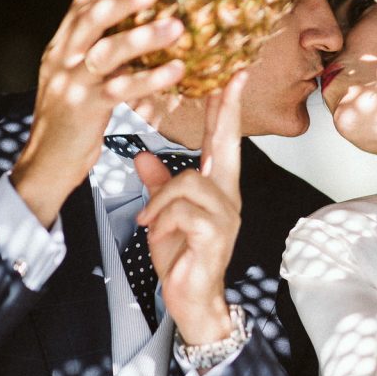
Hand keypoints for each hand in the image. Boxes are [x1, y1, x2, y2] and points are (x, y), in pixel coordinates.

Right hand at [11, 0, 186, 225]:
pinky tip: (176, 71)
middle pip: (90, 20)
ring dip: (143, 36)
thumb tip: (133, 34)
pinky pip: (121, 89)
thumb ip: (96, 58)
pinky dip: (150, 78)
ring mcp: (72, 84)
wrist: (46, 165)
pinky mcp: (86, 109)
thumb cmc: (70, 124)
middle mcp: (61, 61)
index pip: (78, 8)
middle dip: (122, 0)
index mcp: (58, 50)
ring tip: (175, 26)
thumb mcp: (76, 82)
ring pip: (107, 52)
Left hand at [134, 72, 246, 343]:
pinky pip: (183, 210)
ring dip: (161, 200)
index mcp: (218, 187)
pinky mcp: (215, 235)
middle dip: (226, 110)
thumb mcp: (162, 215)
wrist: (191, 300)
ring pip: (189, 182)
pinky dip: (161, 217)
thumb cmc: (183, 257)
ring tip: (147, 221)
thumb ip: (158, 184)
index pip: (222, 140)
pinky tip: (153, 231)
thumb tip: (143, 156)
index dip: (227, 108)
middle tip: (229, 78)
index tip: (233, 75)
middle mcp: (228, 196)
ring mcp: (226, 216)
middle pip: (226, 145)